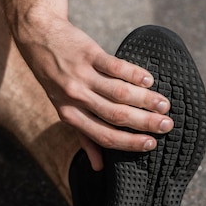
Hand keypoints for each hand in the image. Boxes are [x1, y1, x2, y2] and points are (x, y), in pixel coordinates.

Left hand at [16, 17, 173, 167]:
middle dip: (144, 123)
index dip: (129, 142)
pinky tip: (148, 80)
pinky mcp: (88, 53)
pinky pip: (114, 66)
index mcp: (69, 114)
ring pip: (118, 93)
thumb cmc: (54, 76)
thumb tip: (98, 168)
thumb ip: (82, 135)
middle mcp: (75, 97)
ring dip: (145, 100)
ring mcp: (81, 75)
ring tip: (164, 104)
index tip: (151, 144)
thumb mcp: (62, 107)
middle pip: (115, 115)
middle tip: (167, 125)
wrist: (38, 37)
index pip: (102, 136)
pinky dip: (134, 74)